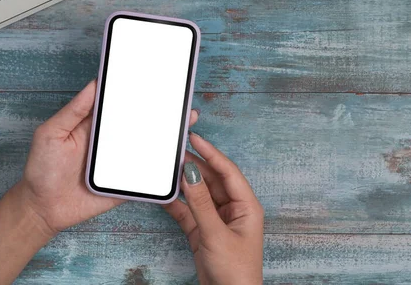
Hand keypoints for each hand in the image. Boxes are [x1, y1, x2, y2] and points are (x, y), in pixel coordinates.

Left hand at [17, 80, 199, 234]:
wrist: (42, 209)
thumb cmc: (42, 169)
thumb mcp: (51, 133)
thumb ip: (73, 111)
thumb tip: (94, 84)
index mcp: (96, 125)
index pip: (120, 104)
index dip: (137, 92)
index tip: (155, 79)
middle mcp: (112, 140)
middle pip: (141, 123)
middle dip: (162, 111)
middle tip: (182, 100)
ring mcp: (121, 161)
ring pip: (150, 145)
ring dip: (169, 135)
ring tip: (188, 122)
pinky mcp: (126, 182)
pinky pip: (148, 173)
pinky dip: (164, 165)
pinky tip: (179, 155)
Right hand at [164, 132, 263, 284]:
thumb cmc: (236, 272)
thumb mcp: (216, 234)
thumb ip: (201, 203)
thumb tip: (191, 175)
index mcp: (246, 206)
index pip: (228, 171)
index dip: (211, 153)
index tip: (195, 138)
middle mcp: (233, 209)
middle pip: (212, 180)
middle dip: (195, 166)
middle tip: (176, 151)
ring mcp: (217, 220)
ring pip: (199, 194)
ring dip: (185, 183)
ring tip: (168, 168)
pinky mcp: (202, 232)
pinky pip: (188, 211)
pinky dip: (177, 203)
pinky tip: (164, 195)